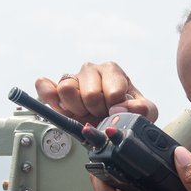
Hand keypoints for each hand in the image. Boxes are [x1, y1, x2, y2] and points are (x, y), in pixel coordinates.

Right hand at [34, 61, 157, 125]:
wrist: (110, 120)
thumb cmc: (128, 112)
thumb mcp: (146, 112)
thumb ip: (143, 109)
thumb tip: (119, 108)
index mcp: (112, 70)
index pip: (113, 92)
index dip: (115, 109)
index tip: (116, 112)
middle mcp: (90, 70)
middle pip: (90, 95)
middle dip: (97, 111)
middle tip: (101, 114)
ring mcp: (72, 78)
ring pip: (67, 90)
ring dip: (77, 109)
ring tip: (86, 113)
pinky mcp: (55, 90)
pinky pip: (44, 87)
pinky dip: (49, 97)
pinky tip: (63, 108)